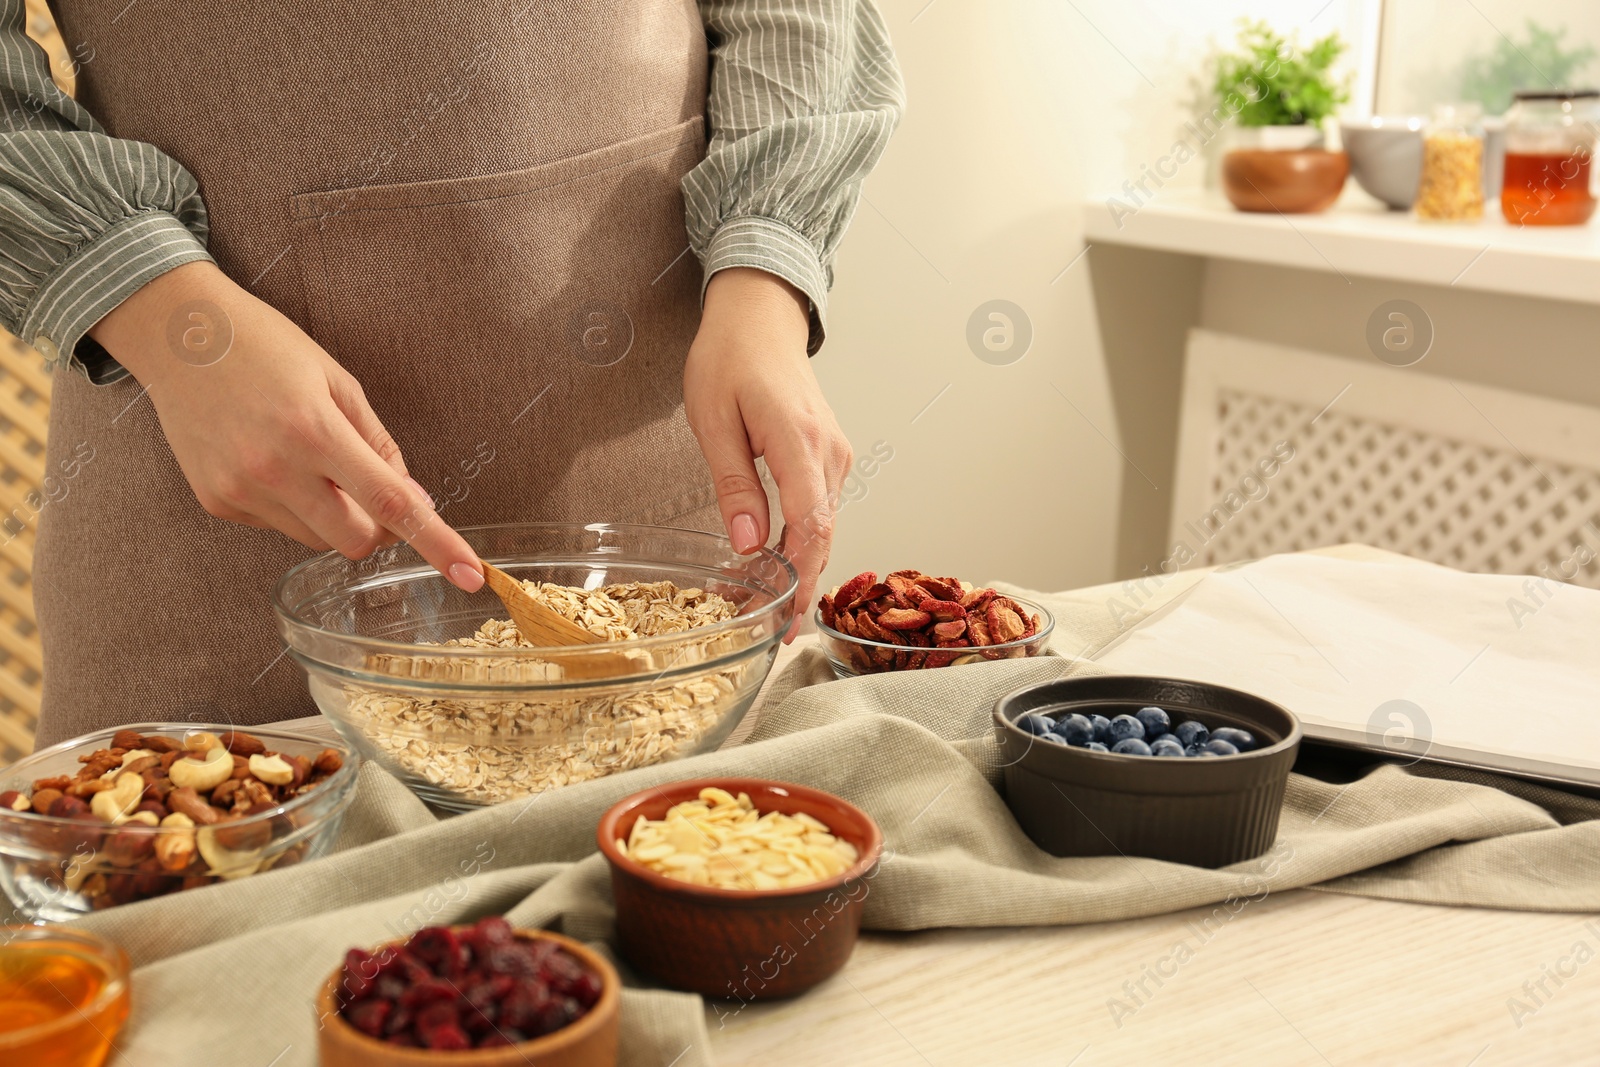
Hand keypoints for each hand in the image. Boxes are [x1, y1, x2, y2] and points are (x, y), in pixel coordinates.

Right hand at [90, 262, 485, 590]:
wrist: (177, 334)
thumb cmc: (266, 346)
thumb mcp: (337, 381)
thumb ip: (379, 445)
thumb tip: (414, 500)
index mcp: (314, 430)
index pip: (391, 502)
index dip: (437, 543)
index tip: (472, 574)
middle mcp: (274, 468)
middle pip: (355, 541)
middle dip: (377, 529)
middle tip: (370, 490)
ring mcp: (239, 490)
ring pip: (317, 540)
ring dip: (333, 516)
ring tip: (308, 460)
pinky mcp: (216, 502)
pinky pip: (278, 527)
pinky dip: (292, 507)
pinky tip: (270, 460)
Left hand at [684, 268, 851, 639]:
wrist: (760, 318)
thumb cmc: (730, 359)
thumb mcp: (712, 420)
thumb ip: (733, 484)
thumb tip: (746, 544)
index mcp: (797, 439)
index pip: (810, 522)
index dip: (799, 575)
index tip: (782, 614)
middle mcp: (828, 451)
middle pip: (825, 533)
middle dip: (802, 587)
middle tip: (777, 632)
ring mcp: (836, 454)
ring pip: (827, 525)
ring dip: (804, 567)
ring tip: (774, 609)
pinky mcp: (832, 456)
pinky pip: (824, 508)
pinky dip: (806, 541)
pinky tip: (782, 566)